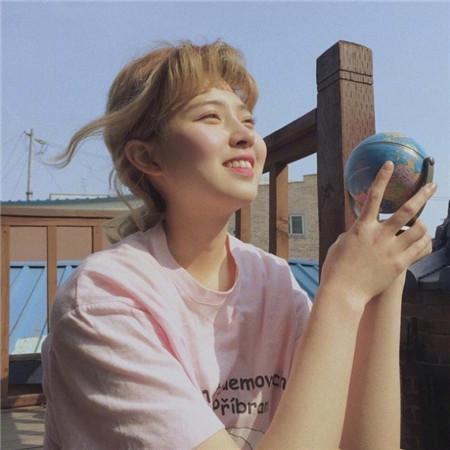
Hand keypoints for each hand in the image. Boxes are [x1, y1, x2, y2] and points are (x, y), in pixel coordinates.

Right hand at [320, 161, 435, 307]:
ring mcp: (391, 250)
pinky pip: (419, 250)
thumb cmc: (336, 268)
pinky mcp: (398, 265)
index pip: (374, 197)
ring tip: (422, 224)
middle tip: (432, 185)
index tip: (389, 164)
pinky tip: (423, 241)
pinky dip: (423, 243)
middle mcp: (379, 236)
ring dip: (423, 224)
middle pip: (406, 210)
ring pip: (418, 230)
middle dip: (421, 195)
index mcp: (361, 228)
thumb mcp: (341, 244)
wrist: (343, 292)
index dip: (382, 178)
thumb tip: (363, 229)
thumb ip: (354, 233)